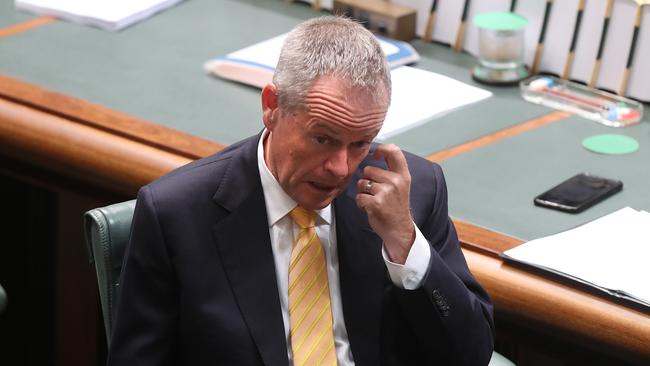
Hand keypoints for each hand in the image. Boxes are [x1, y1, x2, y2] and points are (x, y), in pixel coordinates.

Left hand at [355, 144, 414, 263]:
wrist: (398, 229)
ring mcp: (386, 192)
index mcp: (403, 175)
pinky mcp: (376, 203)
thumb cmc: (396, 206)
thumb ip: (391, 169)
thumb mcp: (400, 185)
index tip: (375, 155)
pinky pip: (359, 197)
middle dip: (367, 180)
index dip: (381, 148)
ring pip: (361, 183)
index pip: (394, 151)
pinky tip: (370, 208)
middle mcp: (396, 181)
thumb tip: (375, 152)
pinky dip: (361, 203)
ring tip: (374, 201)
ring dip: (363, 193)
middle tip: (376, 193)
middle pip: (368, 169)